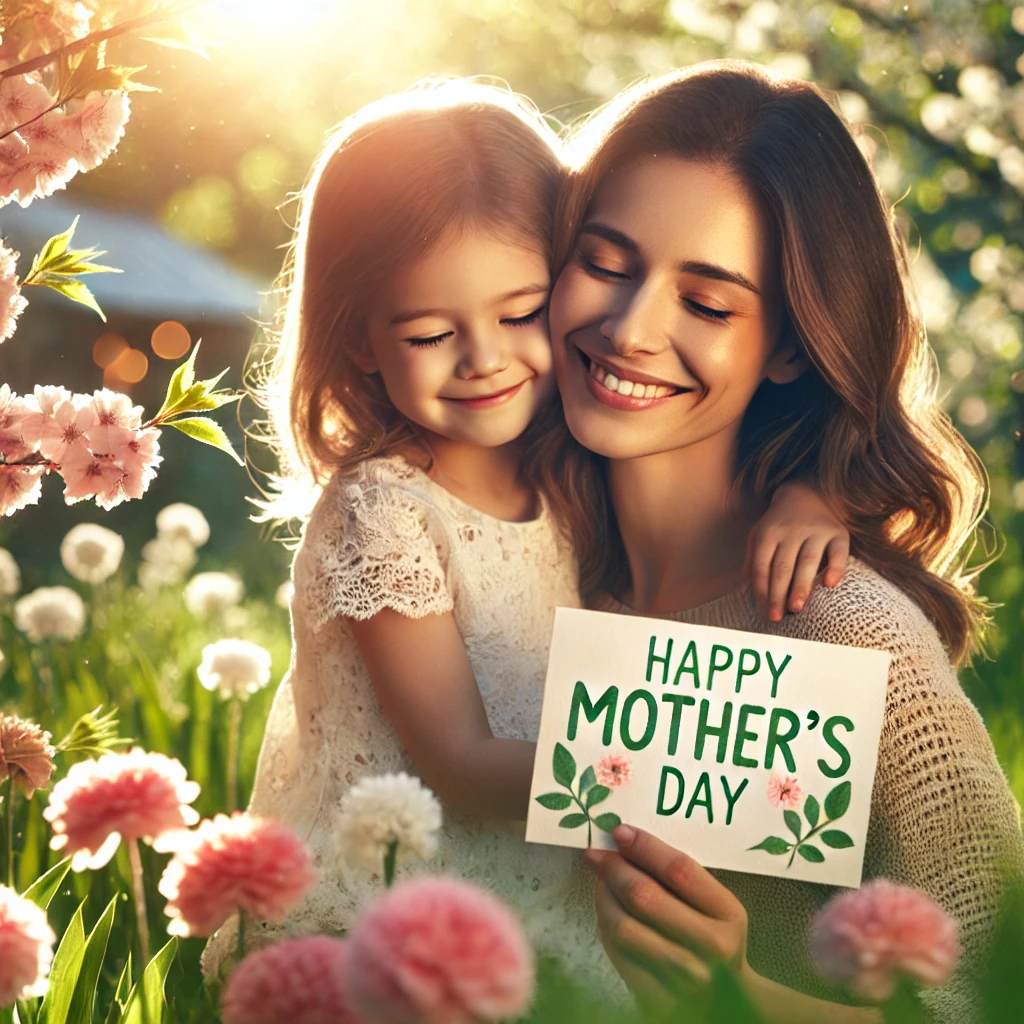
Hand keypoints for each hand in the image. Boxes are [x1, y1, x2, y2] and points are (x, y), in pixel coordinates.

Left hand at [584, 825, 751, 1009]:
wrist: (722, 997)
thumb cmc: (710, 935)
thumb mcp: (712, 904)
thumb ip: (678, 875)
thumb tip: (624, 840)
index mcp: (728, 915)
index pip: (679, 870)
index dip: (645, 847)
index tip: (619, 831)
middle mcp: (711, 949)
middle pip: (646, 897)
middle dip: (614, 868)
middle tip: (597, 854)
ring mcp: (685, 979)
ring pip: (624, 926)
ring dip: (604, 896)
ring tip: (601, 881)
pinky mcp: (658, 998)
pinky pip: (617, 953)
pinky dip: (605, 924)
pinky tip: (606, 910)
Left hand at [744, 481, 849, 621]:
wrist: (808, 492)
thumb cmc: (779, 522)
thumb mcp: (759, 535)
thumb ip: (751, 562)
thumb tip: (742, 592)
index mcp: (769, 533)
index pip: (762, 566)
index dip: (762, 590)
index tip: (764, 612)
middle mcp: (792, 531)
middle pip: (783, 566)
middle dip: (778, 593)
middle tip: (777, 616)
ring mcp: (816, 531)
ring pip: (808, 561)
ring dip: (802, 585)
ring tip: (796, 607)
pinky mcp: (838, 532)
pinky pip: (839, 552)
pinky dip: (835, 568)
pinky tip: (829, 584)